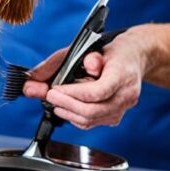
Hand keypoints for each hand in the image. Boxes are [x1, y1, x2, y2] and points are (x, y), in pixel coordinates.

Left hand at [22, 30, 151, 129]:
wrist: (137, 56)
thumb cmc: (112, 50)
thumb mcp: (86, 47)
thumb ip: (59, 62)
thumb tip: (33, 78)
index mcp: (122, 74)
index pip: (97, 92)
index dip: (72, 93)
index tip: (54, 89)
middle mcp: (127, 94)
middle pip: (92, 111)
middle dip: (66, 105)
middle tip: (49, 96)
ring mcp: (124, 107)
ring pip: (92, 120)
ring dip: (68, 113)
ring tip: (54, 102)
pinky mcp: (118, 116)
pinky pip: (94, 123)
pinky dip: (76, 118)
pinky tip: (66, 108)